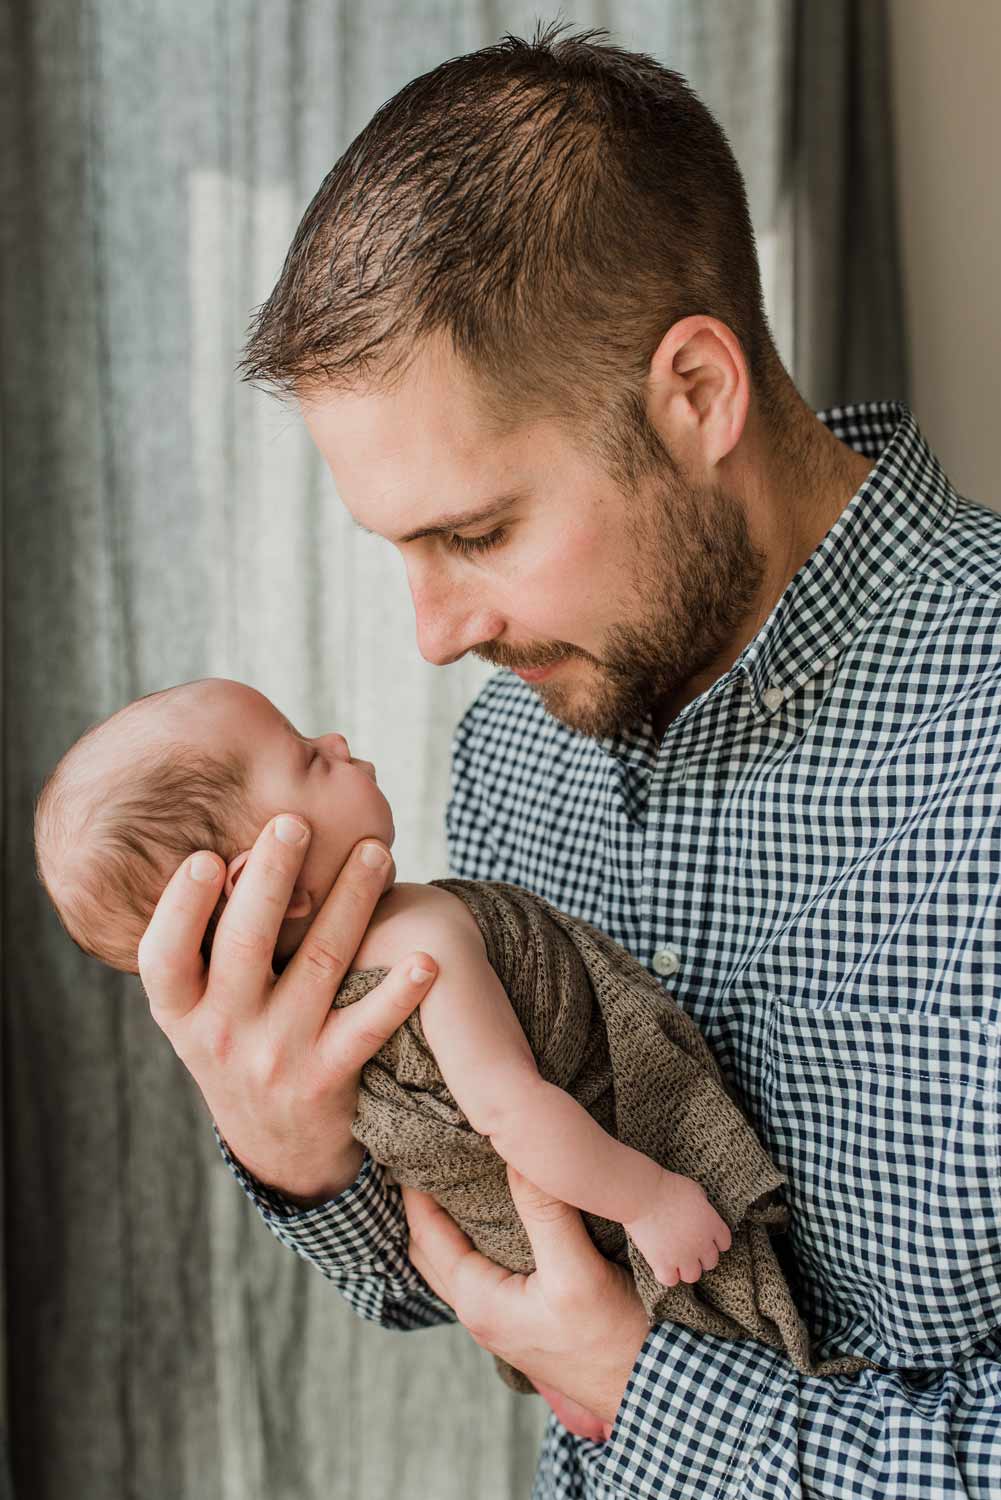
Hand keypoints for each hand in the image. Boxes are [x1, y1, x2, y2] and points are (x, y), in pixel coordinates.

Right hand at [138, 818, 437, 1201]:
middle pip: (244, 944)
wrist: (278, 1147)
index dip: (179, 908)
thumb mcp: (200, 1010)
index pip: (163, 957)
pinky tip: (425, 959)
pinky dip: (398, 993)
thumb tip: (238, 847)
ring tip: (376, 853)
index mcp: (181, 1011)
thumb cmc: (239, 1043)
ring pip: (318, 964)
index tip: (203, 857)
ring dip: (350, 902)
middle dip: (271, 878)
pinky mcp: (328, 1077)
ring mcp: (276, 1055)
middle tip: (295, 822)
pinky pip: (367, 1028)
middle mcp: (222, 1033)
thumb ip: (208, 947)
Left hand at [402, 1164, 649, 1430]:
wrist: (648, 1387)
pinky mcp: (521, 1318)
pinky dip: (472, 1239)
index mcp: (478, 1301)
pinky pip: (480, 1270)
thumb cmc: (612, 1338)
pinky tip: (491, 1216)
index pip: (426, 1234)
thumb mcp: (576, 1271)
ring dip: (445, 1222)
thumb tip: (517, 1152)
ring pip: (453, 1261)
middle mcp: (479, 1312)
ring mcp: (499, 1319)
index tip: (410, 1147)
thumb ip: (544, 1211)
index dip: (414, 1189)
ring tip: (452, 1177)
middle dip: (421, 1205)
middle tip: (424, 1157)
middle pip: (430, 1249)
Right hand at [623, 1169, 731, 1287]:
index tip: (704, 1237)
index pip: (724, 1243)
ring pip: (693, 1275)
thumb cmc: (667, 1187)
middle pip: (711, 1262)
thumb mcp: (694, 1190)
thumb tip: (702, 1213)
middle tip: (689, 1247)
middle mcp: (701, 1244)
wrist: (643, 1195)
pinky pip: (671, 1280)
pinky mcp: (663, 1264)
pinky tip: (662, 1264)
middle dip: (701, 1255)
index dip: (715, 1241)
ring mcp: (682, 1256)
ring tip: (676, 1258)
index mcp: (712, 1224)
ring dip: (686, 1268)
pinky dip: (668, 1275)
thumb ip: (703, 1206)